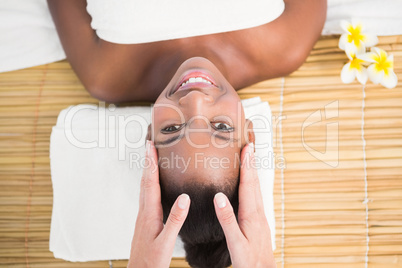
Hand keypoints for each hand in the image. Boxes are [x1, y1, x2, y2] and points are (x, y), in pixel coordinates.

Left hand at [128, 141, 190, 267]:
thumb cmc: (152, 261)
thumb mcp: (167, 242)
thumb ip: (176, 220)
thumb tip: (184, 197)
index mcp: (150, 213)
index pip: (150, 183)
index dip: (151, 163)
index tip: (150, 147)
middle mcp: (144, 211)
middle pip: (145, 181)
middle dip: (148, 161)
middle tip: (149, 145)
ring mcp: (144, 215)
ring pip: (145, 187)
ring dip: (148, 170)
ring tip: (152, 158)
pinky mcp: (146, 220)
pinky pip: (147, 195)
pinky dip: (150, 183)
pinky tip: (154, 184)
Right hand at [213, 143, 275, 267]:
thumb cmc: (249, 260)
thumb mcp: (235, 242)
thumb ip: (227, 219)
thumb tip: (218, 197)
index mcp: (251, 215)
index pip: (249, 185)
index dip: (247, 165)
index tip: (246, 149)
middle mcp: (257, 212)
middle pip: (255, 183)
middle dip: (251, 163)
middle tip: (249, 146)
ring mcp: (260, 216)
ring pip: (256, 189)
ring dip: (253, 172)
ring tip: (249, 159)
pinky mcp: (258, 221)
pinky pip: (255, 196)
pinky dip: (252, 184)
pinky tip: (249, 185)